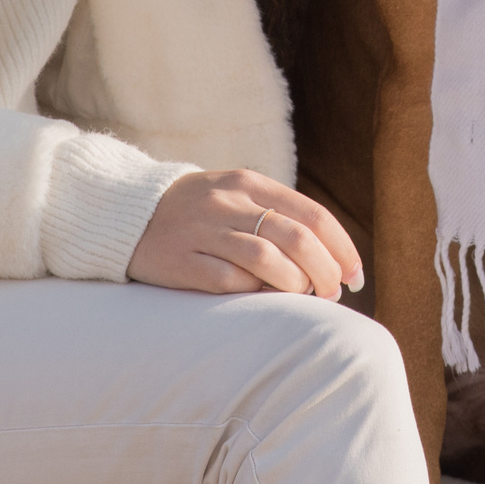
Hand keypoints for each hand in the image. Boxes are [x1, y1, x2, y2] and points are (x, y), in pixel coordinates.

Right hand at [127, 168, 363, 298]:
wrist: (128, 213)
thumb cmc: (200, 212)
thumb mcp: (239, 196)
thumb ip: (279, 217)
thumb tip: (333, 259)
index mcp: (250, 183)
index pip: (312, 215)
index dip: (341, 248)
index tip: (355, 276)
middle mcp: (228, 203)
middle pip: (296, 238)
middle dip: (325, 271)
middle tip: (333, 293)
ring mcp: (203, 232)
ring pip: (267, 260)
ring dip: (295, 285)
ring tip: (302, 296)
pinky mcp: (181, 262)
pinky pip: (228, 282)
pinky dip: (254, 294)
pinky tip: (262, 301)